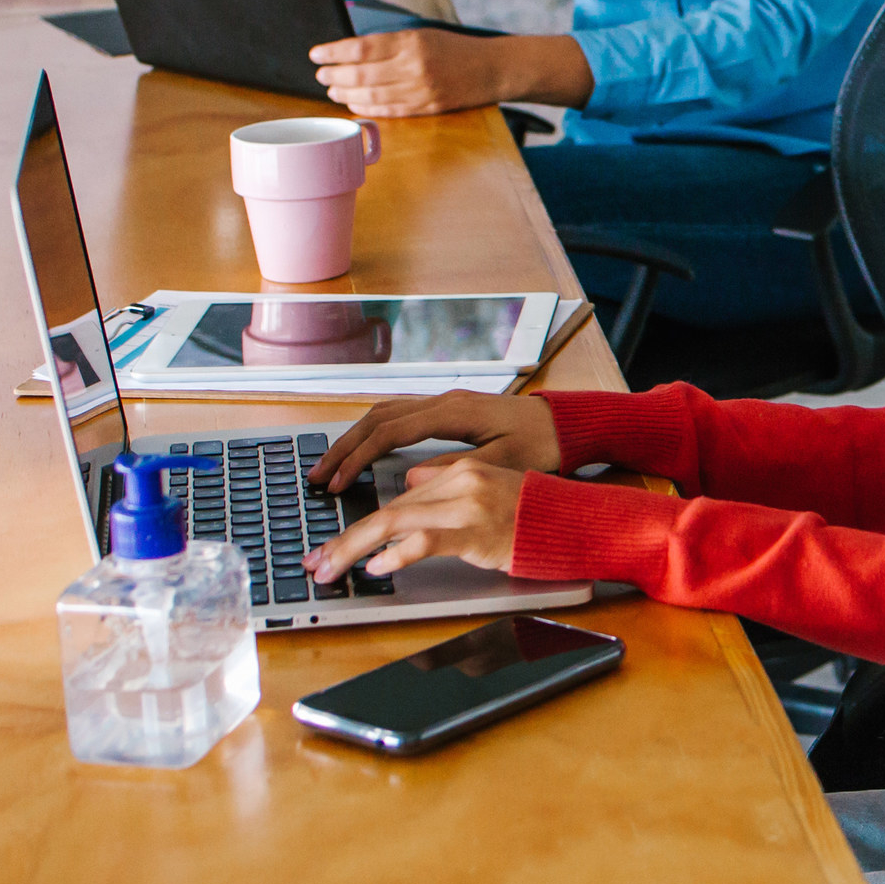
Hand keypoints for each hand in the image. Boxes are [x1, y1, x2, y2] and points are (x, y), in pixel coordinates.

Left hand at [306, 454, 525, 581]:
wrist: (577, 520)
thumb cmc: (534, 515)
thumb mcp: (484, 492)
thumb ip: (444, 487)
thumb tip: (405, 487)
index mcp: (458, 470)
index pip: (394, 497)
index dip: (355, 523)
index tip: (329, 547)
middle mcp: (459, 480)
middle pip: (386, 509)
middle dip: (343, 539)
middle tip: (314, 563)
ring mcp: (468, 504)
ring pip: (395, 522)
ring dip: (354, 548)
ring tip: (330, 570)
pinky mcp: (478, 530)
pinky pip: (427, 540)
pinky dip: (398, 553)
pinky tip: (379, 567)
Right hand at [308, 391, 562, 492]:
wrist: (567, 424)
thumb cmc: (541, 445)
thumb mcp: (504, 463)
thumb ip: (457, 469)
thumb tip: (409, 478)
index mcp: (453, 412)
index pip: (389, 431)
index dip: (357, 457)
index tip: (336, 482)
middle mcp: (442, 401)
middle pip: (377, 417)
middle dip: (344, 447)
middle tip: (317, 476)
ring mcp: (444, 402)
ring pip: (385, 412)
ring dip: (355, 438)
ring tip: (332, 466)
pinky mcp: (448, 410)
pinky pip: (399, 416)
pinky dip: (374, 433)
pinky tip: (364, 451)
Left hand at [310, 27, 509, 117]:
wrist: (491, 68)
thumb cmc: (454, 48)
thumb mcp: (420, 35)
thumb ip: (389, 43)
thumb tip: (351, 52)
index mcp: (411, 42)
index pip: (361, 48)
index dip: (333, 52)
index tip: (317, 54)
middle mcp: (414, 67)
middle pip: (361, 74)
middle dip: (334, 75)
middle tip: (320, 75)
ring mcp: (420, 90)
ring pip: (371, 95)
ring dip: (346, 93)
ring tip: (331, 90)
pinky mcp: (426, 108)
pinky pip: (388, 111)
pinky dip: (366, 108)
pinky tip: (352, 103)